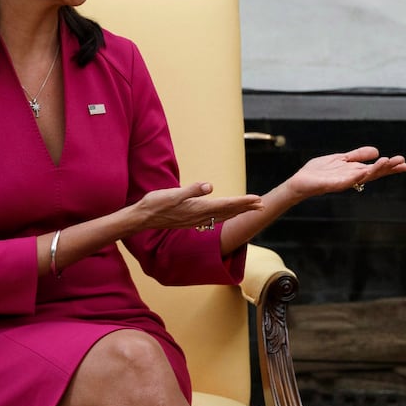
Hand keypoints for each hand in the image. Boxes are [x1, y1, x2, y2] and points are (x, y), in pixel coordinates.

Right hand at [135, 181, 262, 229]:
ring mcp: (196, 219)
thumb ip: (192, 190)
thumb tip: (209, 186)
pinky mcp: (192, 220)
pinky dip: (227, 215)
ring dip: (239, 211)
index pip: (227, 204)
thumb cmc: (156, 203)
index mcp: (198, 208)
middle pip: (229, 211)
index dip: (243, 202)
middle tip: (263, 205)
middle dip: (247, 208)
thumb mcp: (172, 194)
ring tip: (251, 208)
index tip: (258, 199)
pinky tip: (228, 214)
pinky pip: (215, 218)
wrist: (142, 218)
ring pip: (224, 215)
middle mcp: (200, 216)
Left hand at [286, 146, 405, 199]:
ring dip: (376, 169)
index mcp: (355, 171)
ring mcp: (344, 182)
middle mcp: (353, 178)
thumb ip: (357, 155)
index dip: (391, 166)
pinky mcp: (332, 185)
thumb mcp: (341, 158)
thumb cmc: (319, 172)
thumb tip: (377, 151)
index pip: (377, 169)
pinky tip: (365, 171)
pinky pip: (347, 181)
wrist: (301, 182)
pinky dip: (356, 177)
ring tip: (388, 162)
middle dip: (389, 168)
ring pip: (364, 176)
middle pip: (375, 173)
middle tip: (404, 163)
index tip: (405, 163)